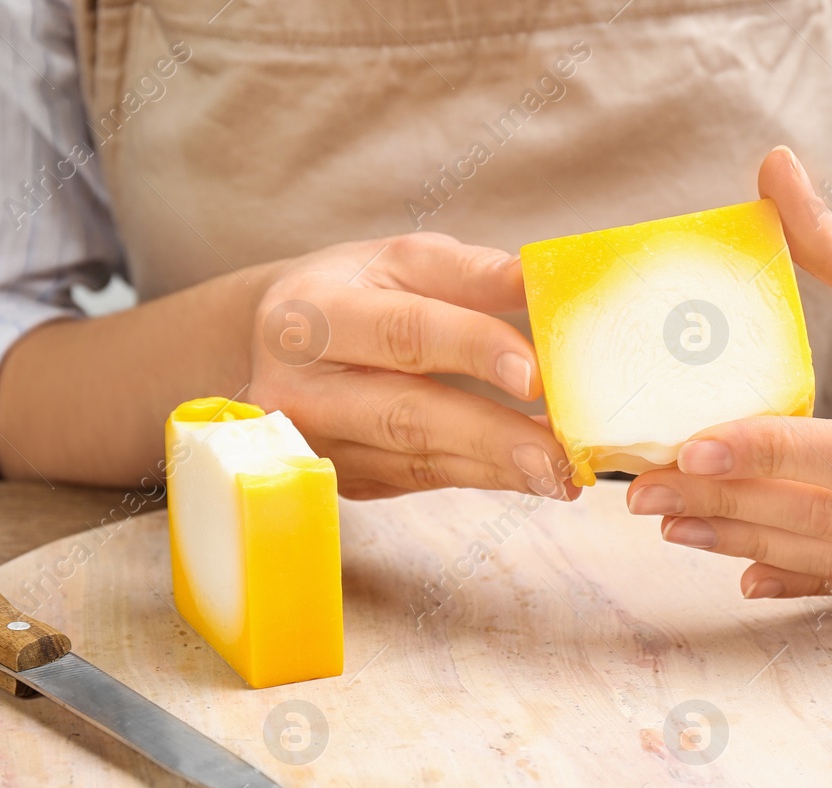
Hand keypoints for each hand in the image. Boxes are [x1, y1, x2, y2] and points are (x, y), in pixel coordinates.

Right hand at [247, 232, 576, 500]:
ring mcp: (319, 447)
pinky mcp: (346, 480)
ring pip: (420, 461)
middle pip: (406, 416)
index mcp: (311, 316)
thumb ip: (468, 272)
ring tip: (565, 470)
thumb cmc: (346, 293)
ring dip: (500, 468)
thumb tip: (543, 279)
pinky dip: (485, 476)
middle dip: (491, 437)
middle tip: (560, 454)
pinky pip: (425, 480)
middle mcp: (302, 390)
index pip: (402, 333)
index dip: (470, 350)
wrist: (266, 348)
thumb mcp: (395, 262)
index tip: (534, 373)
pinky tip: (534, 473)